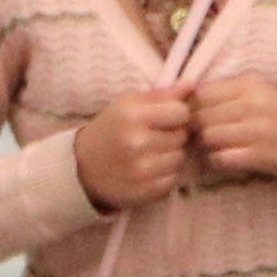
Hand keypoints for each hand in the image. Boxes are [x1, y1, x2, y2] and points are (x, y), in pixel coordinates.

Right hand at [67, 84, 195, 212]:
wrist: (83, 166)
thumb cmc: (112, 128)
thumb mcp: (129, 104)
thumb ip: (162, 95)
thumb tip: (192, 84)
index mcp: (132, 116)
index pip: (180, 112)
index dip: (177, 114)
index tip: (167, 117)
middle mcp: (136, 143)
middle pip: (182, 136)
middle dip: (174, 135)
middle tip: (156, 137)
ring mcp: (140, 170)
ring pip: (179, 158)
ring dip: (171, 156)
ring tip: (152, 153)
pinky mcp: (144, 191)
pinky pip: (172, 180)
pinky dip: (165, 175)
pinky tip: (149, 169)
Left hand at [190, 74, 276, 182]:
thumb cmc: (276, 114)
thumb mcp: (255, 92)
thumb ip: (224, 92)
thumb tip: (184, 99)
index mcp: (247, 86)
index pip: (201, 93)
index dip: (190, 106)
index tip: (191, 115)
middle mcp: (252, 105)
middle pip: (201, 116)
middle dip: (195, 128)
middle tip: (198, 135)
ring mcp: (257, 130)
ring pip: (209, 136)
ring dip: (205, 145)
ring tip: (212, 146)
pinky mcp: (261, 154)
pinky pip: (222, 157)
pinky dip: (217, 160)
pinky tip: (224, 158)